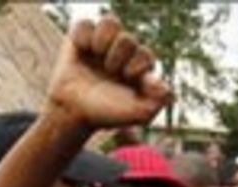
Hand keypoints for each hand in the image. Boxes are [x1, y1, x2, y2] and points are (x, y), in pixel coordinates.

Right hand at [46, 15, 171, 129]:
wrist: (72, 112)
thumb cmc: (105, 113)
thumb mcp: (136, 114)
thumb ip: (156, 103)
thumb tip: (166, 88)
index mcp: (138, 67)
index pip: (146, 56)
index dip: (138, 65)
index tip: (128, 78)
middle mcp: (122, 52)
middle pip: (128, 40)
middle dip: (119, 59)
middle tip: (109, 73)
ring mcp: (102, 44)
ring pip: (111, 22)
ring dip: (105, 41)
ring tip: (98, 57)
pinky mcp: (81, 38)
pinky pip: (86, 23)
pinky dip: (83, 37)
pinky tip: (82, 52)